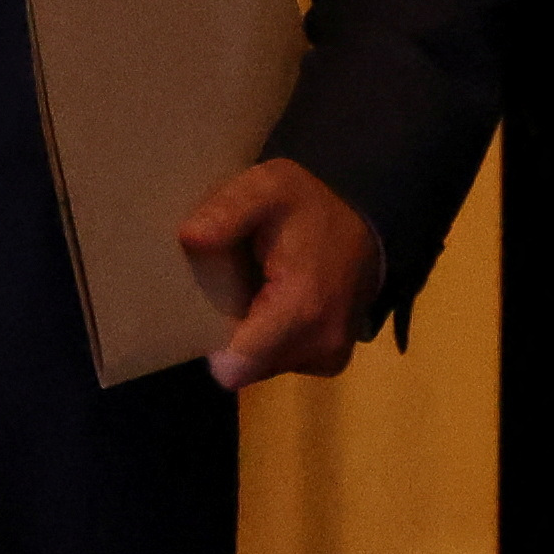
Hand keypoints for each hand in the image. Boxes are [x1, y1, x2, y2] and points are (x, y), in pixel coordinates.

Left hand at [176, 157, 384, 392]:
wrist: (364, 224)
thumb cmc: (308, 205)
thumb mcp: (266, 186)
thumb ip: (228, 209)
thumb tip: (189, 237)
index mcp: (302, 308)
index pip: (237, 364)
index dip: (209, 339)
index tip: (202, 308)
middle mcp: (321, 345)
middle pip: (243, 367)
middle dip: (228, 333)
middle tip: (231, 287)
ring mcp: (329, 358)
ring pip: (260, 368)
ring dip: (249, 336)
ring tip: (255, 290)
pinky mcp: (330, 362)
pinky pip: (280, 362)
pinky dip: (270, 339)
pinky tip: (274, 304)